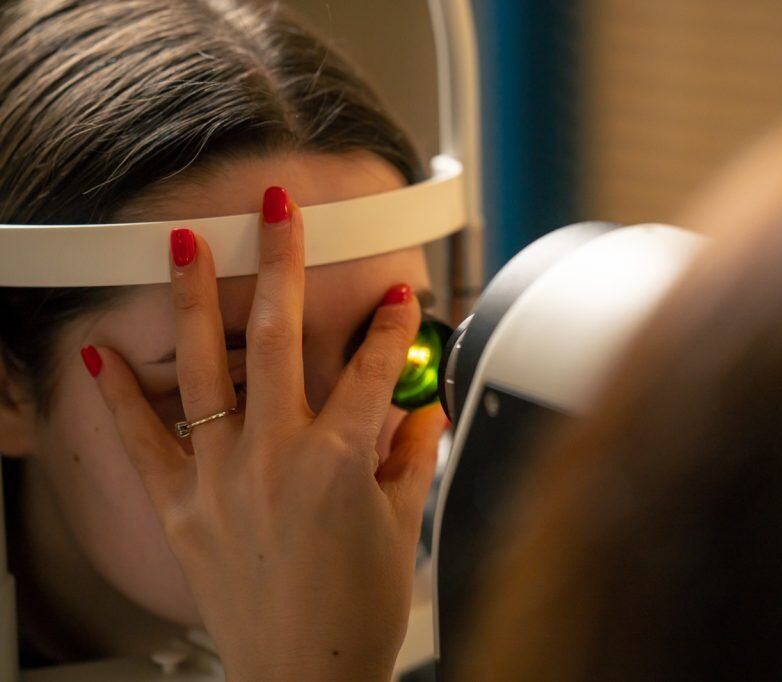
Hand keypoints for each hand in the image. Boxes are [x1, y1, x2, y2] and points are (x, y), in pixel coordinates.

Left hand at [85, 187, 446, 680]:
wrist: (305, 676)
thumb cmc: (355, 613)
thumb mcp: (401, 525)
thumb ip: (411, 454)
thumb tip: (423, 409)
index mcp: (340, 460)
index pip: (375, 368)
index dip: (394, 325)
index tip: (400, 296)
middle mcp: (276, 457)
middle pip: (282, 337)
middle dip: (286, 261)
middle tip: (280, 208)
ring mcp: (223, 478)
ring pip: (208, 369)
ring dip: (198, 300)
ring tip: (186, 245)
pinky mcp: (183, 508)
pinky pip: (145, 443)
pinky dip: (120, 399)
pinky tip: (103, 354)